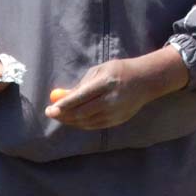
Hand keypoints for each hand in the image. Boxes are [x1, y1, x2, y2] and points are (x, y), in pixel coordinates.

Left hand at [45, 47, 188, 129]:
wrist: (146, 81)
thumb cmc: (119, 71)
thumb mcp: (99, 71)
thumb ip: (81, 85)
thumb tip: (61, 97)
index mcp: (106, 83)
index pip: (80, 98)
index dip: (63, 105)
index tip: (50, 108)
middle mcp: (111, 100)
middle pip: (81, 113)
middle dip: (63, 115)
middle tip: (50, 113)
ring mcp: (115, 113)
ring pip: (86, 122)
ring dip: (70, 121)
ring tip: (59, 116)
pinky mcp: (117, 121)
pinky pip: (94, 125)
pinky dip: (81, 124)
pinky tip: (73, 119)